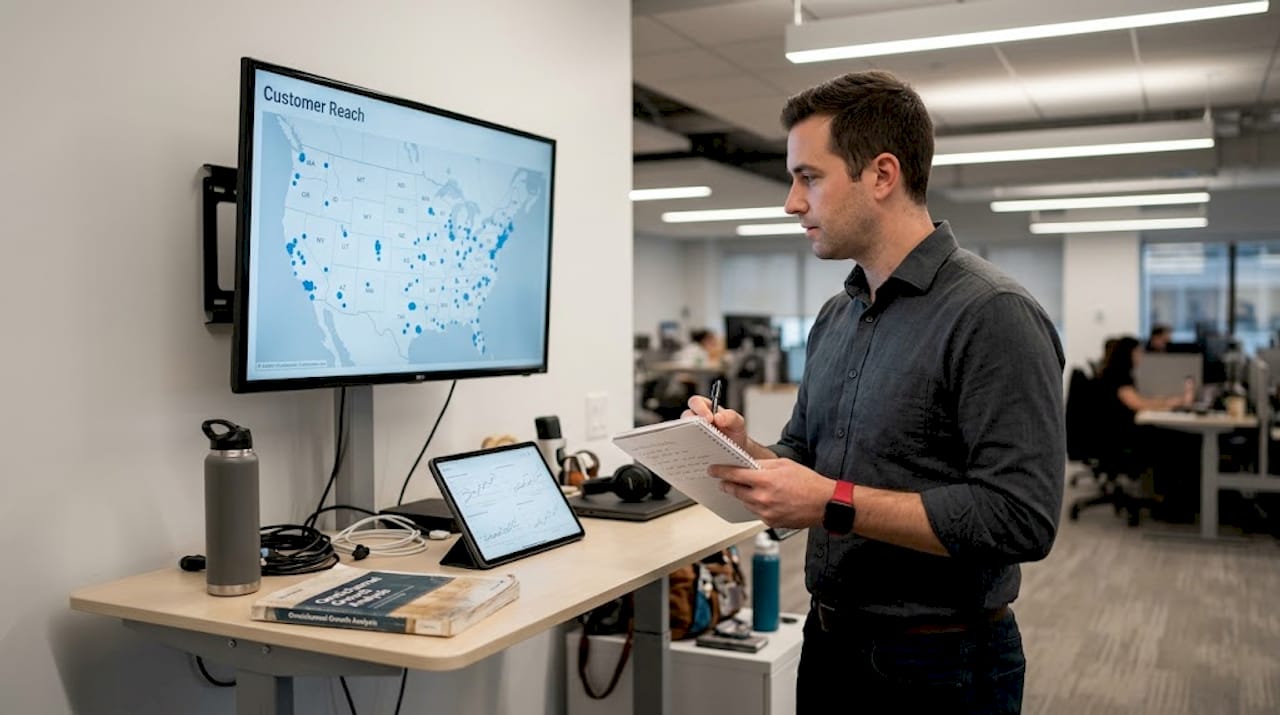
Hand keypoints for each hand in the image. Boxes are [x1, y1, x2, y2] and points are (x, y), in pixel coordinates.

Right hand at [684, 395, 749, 451]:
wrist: (737, 449)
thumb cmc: (734, 432)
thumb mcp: (738, 423)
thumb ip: (731, 417)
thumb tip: (718, 417)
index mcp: (706, 408)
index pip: (696, 402)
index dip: (700, 408)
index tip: (709, 418)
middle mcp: (696, 419)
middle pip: (685, 416)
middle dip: (692, 422)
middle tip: (703, 431)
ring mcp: (692, 433)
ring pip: (683, 432)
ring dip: (689, 437)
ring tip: (701, 445)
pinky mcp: (691, 446)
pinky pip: (686, 446)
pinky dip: (690, 450)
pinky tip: (699, 455)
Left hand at [708, 458, 830, 528]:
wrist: (825, 504)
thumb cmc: (809, 483)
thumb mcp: (785, 465)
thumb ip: (763, 465)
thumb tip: (747, 465)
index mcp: (766, 480)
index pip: (735, 475)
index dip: (720, 472)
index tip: (712, 470)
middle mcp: (763, 498)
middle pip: (735, 491)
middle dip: (728, 485)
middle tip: (723, 481)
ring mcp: (766, 512)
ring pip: (745, 502)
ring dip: (743, 495)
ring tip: (751, 489)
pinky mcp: (770, 522)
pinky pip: (756, 512)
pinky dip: (756, 505)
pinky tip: (765, 500)